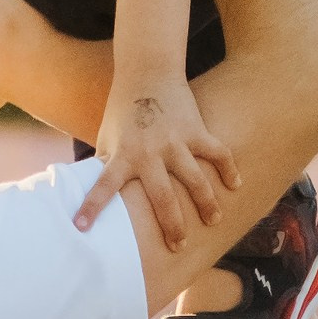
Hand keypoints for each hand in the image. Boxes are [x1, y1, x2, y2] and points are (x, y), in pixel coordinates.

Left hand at [78, 75, 240, 243]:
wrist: (147, 73)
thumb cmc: (123, 111)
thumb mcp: (107, 137)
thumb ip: (105, 165)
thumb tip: (89, 193)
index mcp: (122, 154)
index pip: (102, 185)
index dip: (91, 207)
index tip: (80, 228)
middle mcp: (149, 152)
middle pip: (162, 197)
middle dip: (172, 225)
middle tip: (178, 245)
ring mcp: (175, 141)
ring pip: (196, 180)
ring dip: (207, 203)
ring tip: (213, 220)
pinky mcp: (196, 130)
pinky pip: (218, 153)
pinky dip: (229, 169)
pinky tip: (236, 185)